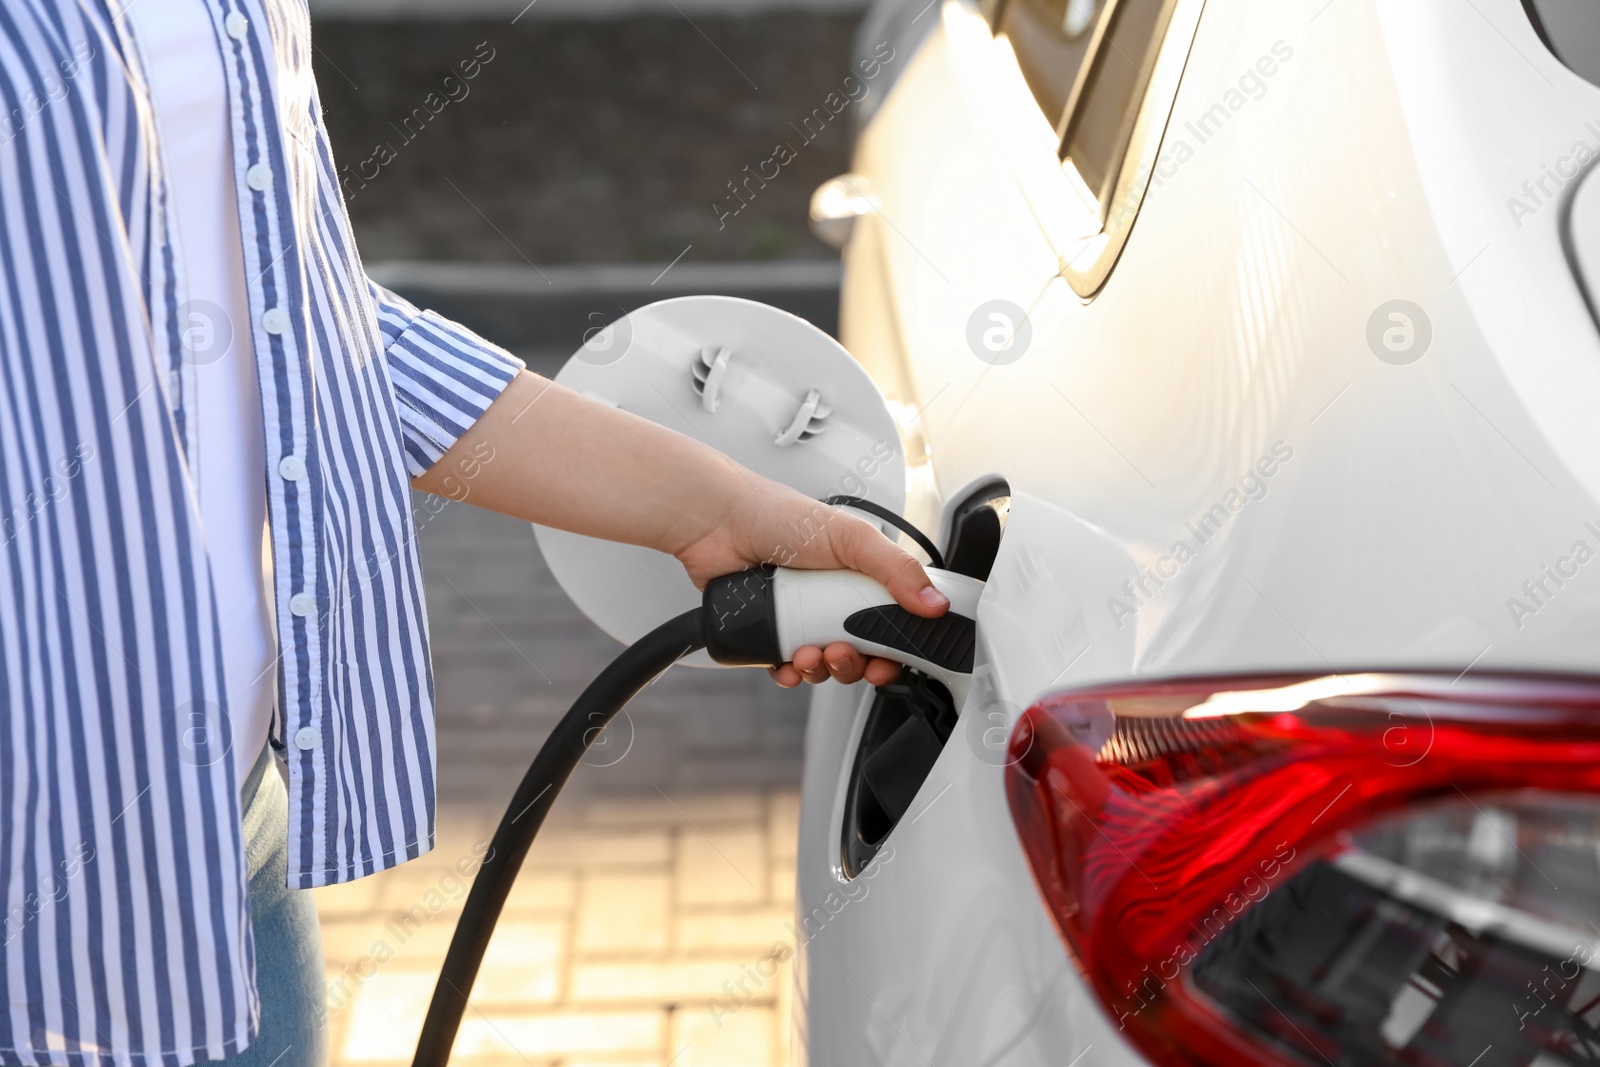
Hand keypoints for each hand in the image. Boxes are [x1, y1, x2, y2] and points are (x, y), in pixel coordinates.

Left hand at [672, 479, 948, 687]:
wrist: (718, 523)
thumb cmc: (779, 515)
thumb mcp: (852, 537)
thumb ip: (896, 568)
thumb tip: (934, 602)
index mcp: (857, 577)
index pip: (888, 622)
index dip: (894, 648)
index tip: (890, 660)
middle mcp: (830, 598)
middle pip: (858, 650)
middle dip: (855, 663)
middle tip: (843, 653)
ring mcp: (799, 616)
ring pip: (823, 663)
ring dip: (822, 669)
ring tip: (810, 654)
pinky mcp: (768, 631)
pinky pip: (786, 666)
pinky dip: (790, 673)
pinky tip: (788, 665)